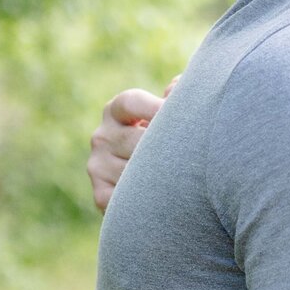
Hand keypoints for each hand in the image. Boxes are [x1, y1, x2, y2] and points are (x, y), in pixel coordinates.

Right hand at [87, 77, 179, 210]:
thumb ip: (178, 92)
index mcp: (116, 110)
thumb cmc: (170, 137)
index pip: (131, 102)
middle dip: (165, 148)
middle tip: (192, 154)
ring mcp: (97, 166)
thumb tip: (174, 90)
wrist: (155, 183)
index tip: (180, 115)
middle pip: (136, 141)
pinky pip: (126, 198)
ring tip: (186, 178)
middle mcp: (102, 136)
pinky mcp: (101, 194)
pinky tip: (166, 197)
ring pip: (135, 172)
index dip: (156, 107)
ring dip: (162, 176)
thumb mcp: (171, 110)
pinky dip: (148, 200)